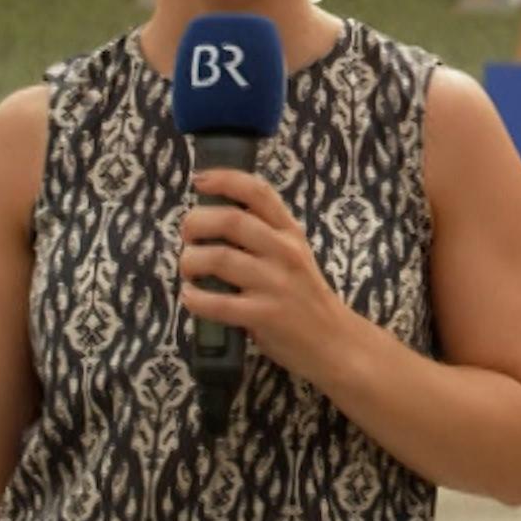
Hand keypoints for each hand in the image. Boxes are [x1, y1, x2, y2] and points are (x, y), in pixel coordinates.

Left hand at [179, 168, 350, 383]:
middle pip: (231, 220)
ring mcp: (276, 284)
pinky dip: (194, 298)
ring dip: (190, 262)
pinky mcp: (265, 315)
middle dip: (196, 223)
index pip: (259, 192)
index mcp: (290, 233)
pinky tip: (192, 297)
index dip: (224, 180)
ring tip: (188, 271)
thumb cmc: (304, 297)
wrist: (333, 341)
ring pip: (218, 258)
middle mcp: (284, 252)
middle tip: (187, 236)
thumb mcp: (294, 255)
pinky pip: (216, 302)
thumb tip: (213, 218)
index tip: (200, 181)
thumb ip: (264, 236)